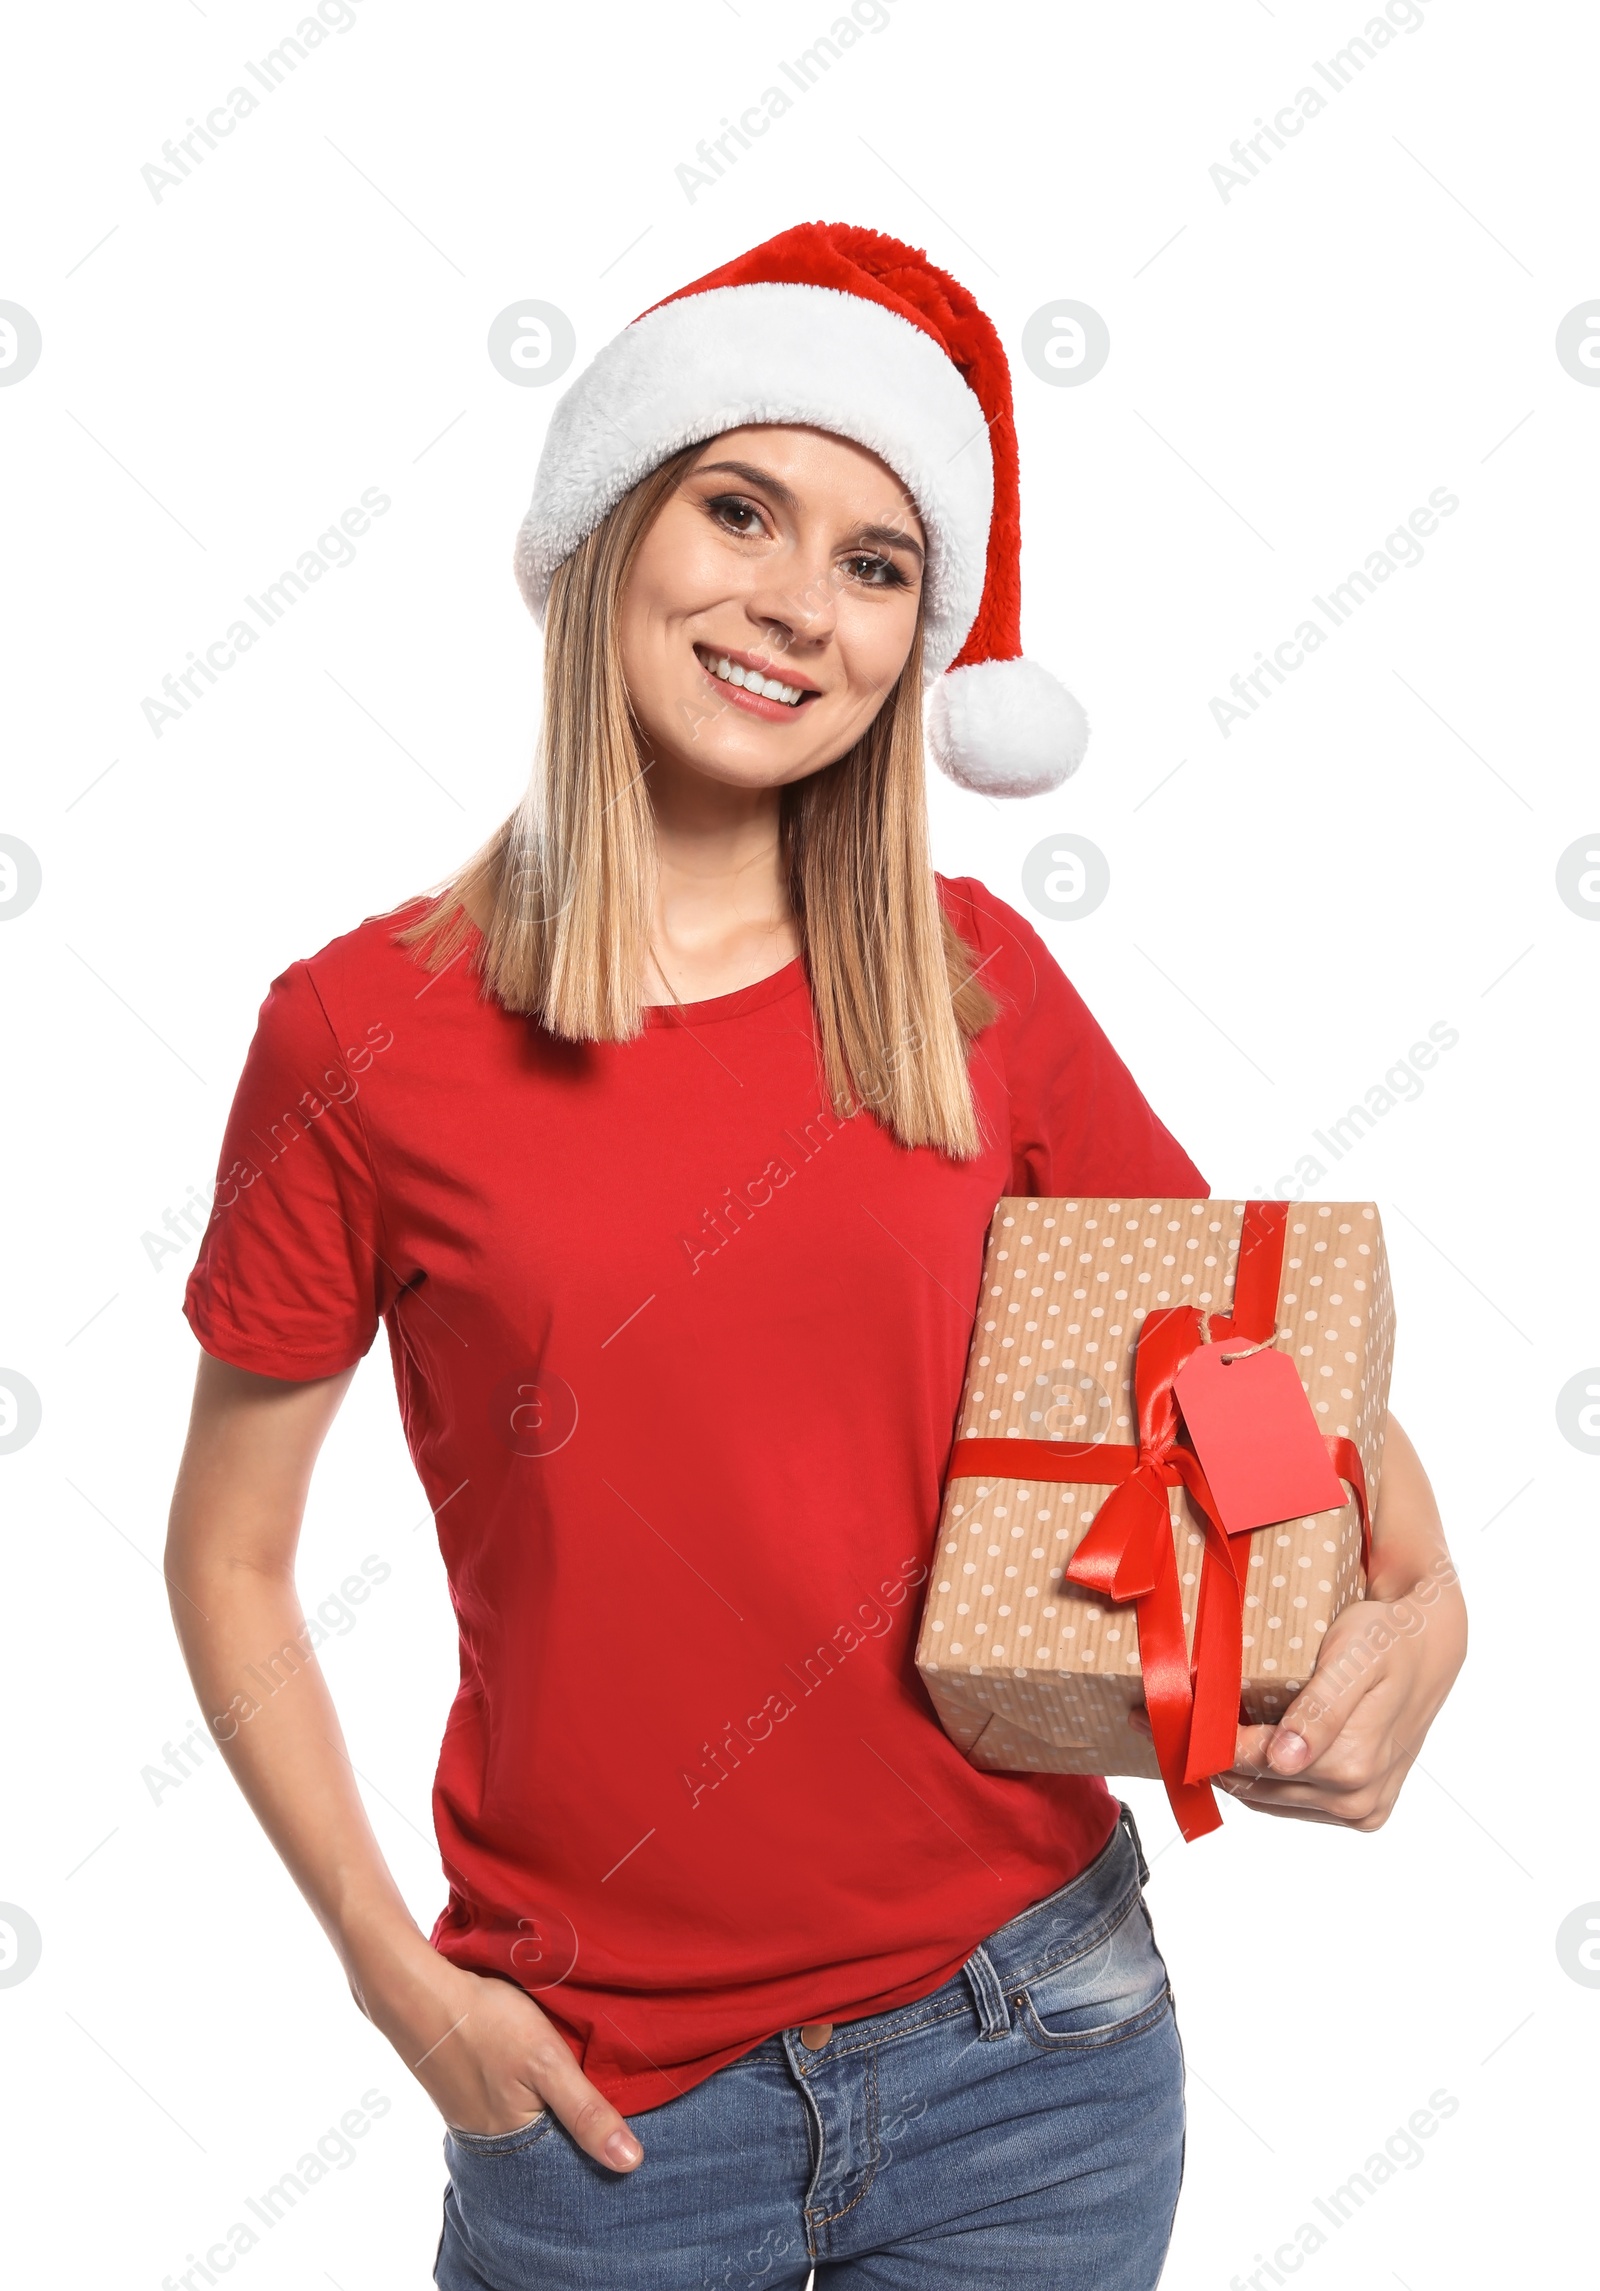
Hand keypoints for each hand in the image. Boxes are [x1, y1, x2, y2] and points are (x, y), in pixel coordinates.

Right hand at [351, 1941, 644, 2169]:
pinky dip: (525, 2091)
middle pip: (546, 2143)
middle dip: (572, 2129)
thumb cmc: (486, 2024)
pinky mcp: (463, 2091)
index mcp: (513, 2143)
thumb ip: (587, 2112)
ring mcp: (472, 2115)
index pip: (567, 2163)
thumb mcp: (548, 2063)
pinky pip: (506, 2102)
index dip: (597, 2145)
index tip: (629, 2131)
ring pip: (527, 2120)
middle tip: (606, 2102)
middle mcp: (490, 2140)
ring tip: (575, 2085)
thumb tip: (630, 2164)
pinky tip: (532, 2070)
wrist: (418, 1993)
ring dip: (548, 2107)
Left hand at [1131, 1413, 1466, 1829]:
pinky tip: (1232, 1749)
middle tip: (1151, 1723)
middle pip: (1255, 1785)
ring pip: (1267, 1799)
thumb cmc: (1386, 1636)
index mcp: (1352, 1763)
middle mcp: (1358, 1798)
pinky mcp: (1362, 1809)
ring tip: (1181, 1734)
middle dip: (1203, 1755)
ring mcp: (1361, 1808)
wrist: (1430, 1643)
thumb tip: (1284, 1759)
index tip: (1153, 1719)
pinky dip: (1257, 1780)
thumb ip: (1320, 1709)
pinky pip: (1290, 1802)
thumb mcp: (1353, 1657)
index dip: (1201, 1742)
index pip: (1253, 1762)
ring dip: (1226, 1771)